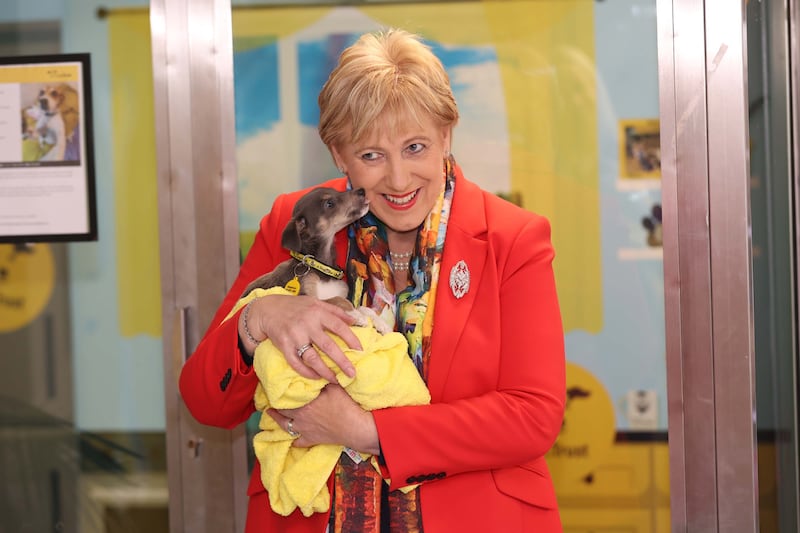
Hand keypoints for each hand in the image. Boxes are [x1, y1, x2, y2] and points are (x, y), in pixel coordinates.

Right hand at [244, 294, 359, 381]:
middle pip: (328, 346)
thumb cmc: (296, 307)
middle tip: (353, 374)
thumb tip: (355, 320)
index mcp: (317, 312)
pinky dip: (306, 372)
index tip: (361, 350)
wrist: (268, 309)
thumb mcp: (316, 303)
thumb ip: (335, 311)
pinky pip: (296, 363)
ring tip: (336, 380)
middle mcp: (307, 324)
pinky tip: (316, 377)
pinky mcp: (283, 345)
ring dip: (325, 371)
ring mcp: (294, 336)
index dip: (351, 339)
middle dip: (342, 361)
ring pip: (312, 358)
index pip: (338, 326)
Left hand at [268, 384, 379, 453]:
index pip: (287, 395)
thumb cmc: (345, 405)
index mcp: (305, 402)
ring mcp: (304, 429)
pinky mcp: (311, 439)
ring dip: (277, 419)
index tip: (273, 385)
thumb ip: (322, 379)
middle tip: (269, 397)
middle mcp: (301, 416)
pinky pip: (298, 442)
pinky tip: (291, 439)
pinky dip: (293, 440)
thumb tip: (316, 371)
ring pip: (285, 425)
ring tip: (270, 413)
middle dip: (275, 403)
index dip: (280, 390)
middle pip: (283, 409)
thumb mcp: (334, 386)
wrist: (355, 427)